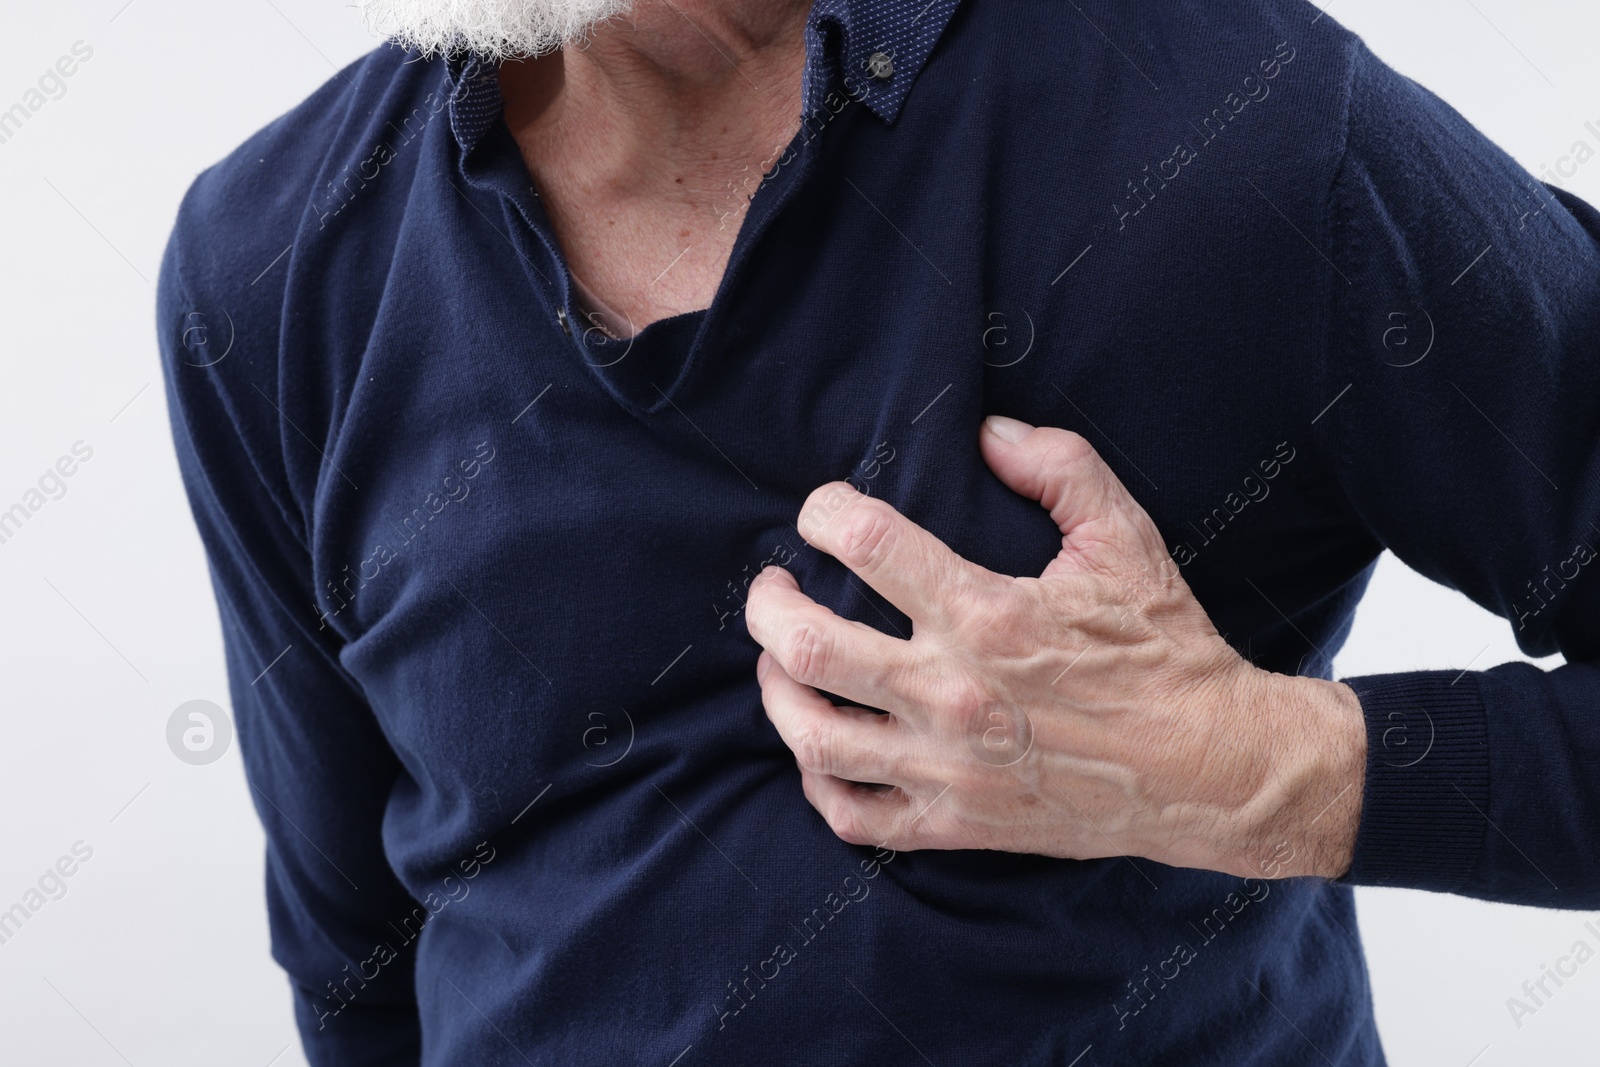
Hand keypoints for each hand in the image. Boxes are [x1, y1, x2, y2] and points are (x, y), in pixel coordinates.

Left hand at [744, 416, 1365, 879]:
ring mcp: (947, 767)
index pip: (866, 544)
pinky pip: (853, 815)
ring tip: (777, 662)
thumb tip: (988, 432)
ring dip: (776, 691)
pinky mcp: (956, 824)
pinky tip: (818, 748)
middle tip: (770, 586)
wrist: (1211, 769)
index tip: (822, 510)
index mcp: (988, 615)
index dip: (825, 512)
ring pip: (813, 735)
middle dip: (767, 604)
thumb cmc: (1165, 649)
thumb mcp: (1125, 538)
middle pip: (807, 645)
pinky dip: (817, 782)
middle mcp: (953, 693)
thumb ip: (1058, 468)